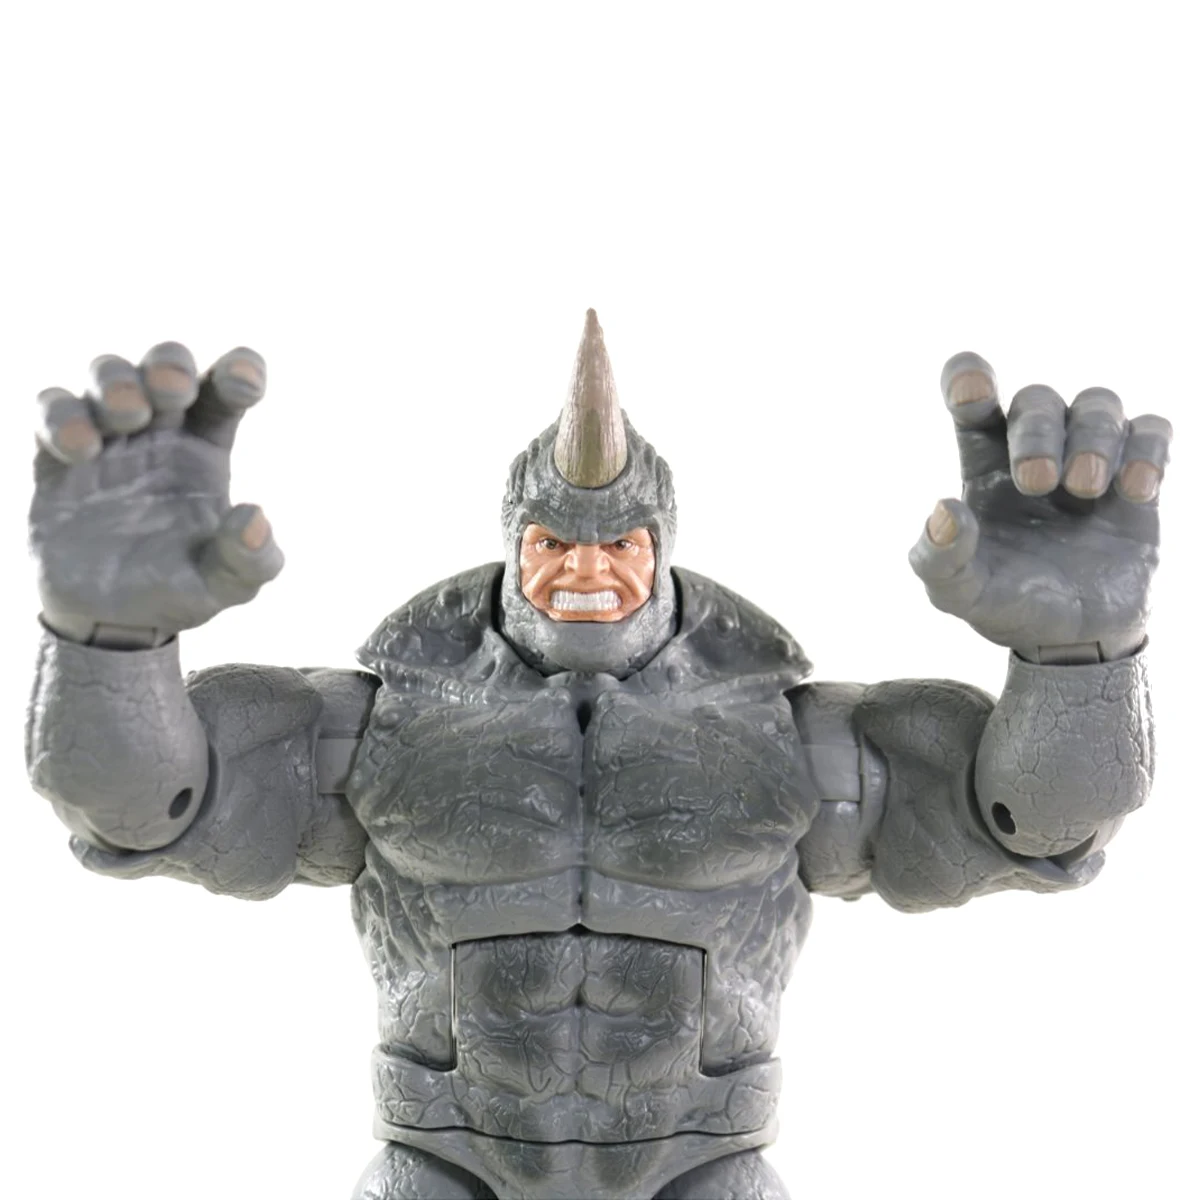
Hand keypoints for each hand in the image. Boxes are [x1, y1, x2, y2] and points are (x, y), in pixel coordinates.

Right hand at [29, 342, 283, 646]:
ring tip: (127, 418)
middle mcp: (159, 432)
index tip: (243, 385)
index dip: (240, 370)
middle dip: (169, 365)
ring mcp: (107, 439)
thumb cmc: (181, 589)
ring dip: (117, 383)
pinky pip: (51, 410)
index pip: (226, 388)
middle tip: (172, 393)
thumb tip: (253, 518)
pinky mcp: (57, 458)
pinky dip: (62, 416)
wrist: (113, 621)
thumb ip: (250, 558)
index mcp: (206, 446)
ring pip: (107, 374)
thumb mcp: (227, 584)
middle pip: (166, 364)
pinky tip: (81, 450)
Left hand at [908, 352, 1171, 662]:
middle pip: (1036, 400)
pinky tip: (1133, 493)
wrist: (1070, 639)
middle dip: (1036, 434)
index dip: (967, 377)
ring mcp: (1088, 458)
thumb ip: (939, 558)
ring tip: (1086, 489)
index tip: (970, 391)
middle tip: (1037, 484)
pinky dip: (1146, 450)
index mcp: (983, 464)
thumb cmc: (1004, 603)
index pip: (971, 399)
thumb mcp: (957, 592)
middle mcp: (1034, 450)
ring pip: (1098, 403)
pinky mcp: (1136, 478)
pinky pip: (1152, 430)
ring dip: (1092, 438)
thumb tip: (944, 511)